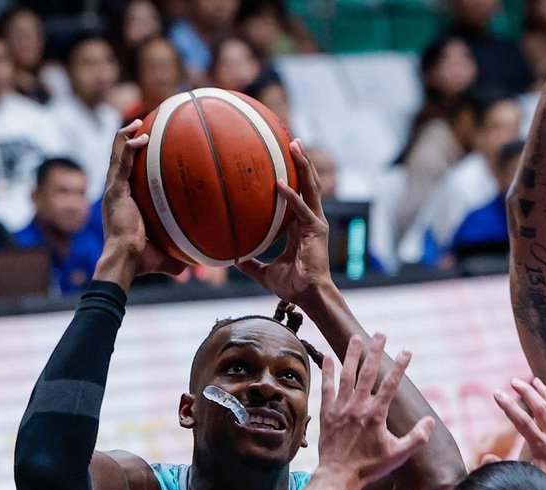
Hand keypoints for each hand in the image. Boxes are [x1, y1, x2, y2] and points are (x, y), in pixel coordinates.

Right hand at [95, 121, 186, 285]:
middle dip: (127, 141)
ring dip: (125, 136)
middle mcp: (115, 193)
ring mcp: (113, 190)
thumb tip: (195, 267)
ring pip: (116, 155)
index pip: (125, 176)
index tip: (145, 147)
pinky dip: (129, 148)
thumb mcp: (163, 255)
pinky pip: (122, 163)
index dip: (131, 160)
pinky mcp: (115, 191)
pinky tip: (140, 136)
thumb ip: (176, 258)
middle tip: (141, 126)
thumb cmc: (140, 262)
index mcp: (122, 203)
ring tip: (137, 122)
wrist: (124, 262)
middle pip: (118, 160)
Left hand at [236, 140, 330, 305]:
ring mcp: (315, 223)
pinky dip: (291, 196)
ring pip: (310, 187)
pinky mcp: (315, 230)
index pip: (299, 194)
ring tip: (295, 145)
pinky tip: (280, 183)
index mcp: (301, 226)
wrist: (308, 295)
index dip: (294, 175)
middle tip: (292, 139)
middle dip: (302, 160)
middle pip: (308, 183)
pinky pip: (301, 209)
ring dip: (303, 165)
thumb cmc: (291, 285)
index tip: (285, 157)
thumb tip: (230, 258)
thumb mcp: (264, 271)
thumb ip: (250, 262)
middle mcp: (311, 219)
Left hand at [315, 333, 434, 486]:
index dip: (400, 366)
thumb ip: (417, 437)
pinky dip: (328, 372)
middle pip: (368, 372)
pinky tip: (328, 357)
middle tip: (380, 334)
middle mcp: (358, 406)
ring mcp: (341, 408)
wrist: (339, 476)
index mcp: (376, 414)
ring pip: (347, 375)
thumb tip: (430, 421)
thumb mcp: (399, 454)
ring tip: (356, 338)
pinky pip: (327, 388)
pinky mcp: (328, 413)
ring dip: (352, 355)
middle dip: (375, 351)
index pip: (391, 384)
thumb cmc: (369, 466)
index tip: (407, 350)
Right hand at [493, 376, 545, 489]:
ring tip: (535, 381)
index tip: (496, 393)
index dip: (508, 406)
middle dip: (526, 392)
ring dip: (545, 393)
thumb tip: (486, 458)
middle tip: (513, 381)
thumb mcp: (526, 482)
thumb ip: (505, 469)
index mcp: (542, 448)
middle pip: (541, 408)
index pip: (522, 421)